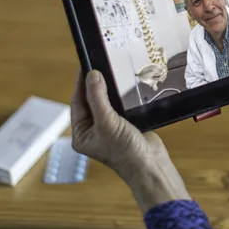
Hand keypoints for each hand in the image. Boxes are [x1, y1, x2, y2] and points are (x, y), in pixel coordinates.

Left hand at [70, 70, 190, 211]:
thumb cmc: (124, 151)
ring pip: (105, 102)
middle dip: (94, 84)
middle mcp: (93, 130)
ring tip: (110, 69)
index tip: (85, 65)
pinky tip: (123, 84)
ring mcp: (109, 128)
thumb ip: (98, 98)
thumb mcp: (107, 122)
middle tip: (98, 63)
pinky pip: (118, 105)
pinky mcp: (125, 125)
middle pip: (90, 101)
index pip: (77, 103)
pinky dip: (120, 95)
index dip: (81, 84)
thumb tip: (92, 75)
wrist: (150, 165)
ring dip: (108, 88)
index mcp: (81, 134)